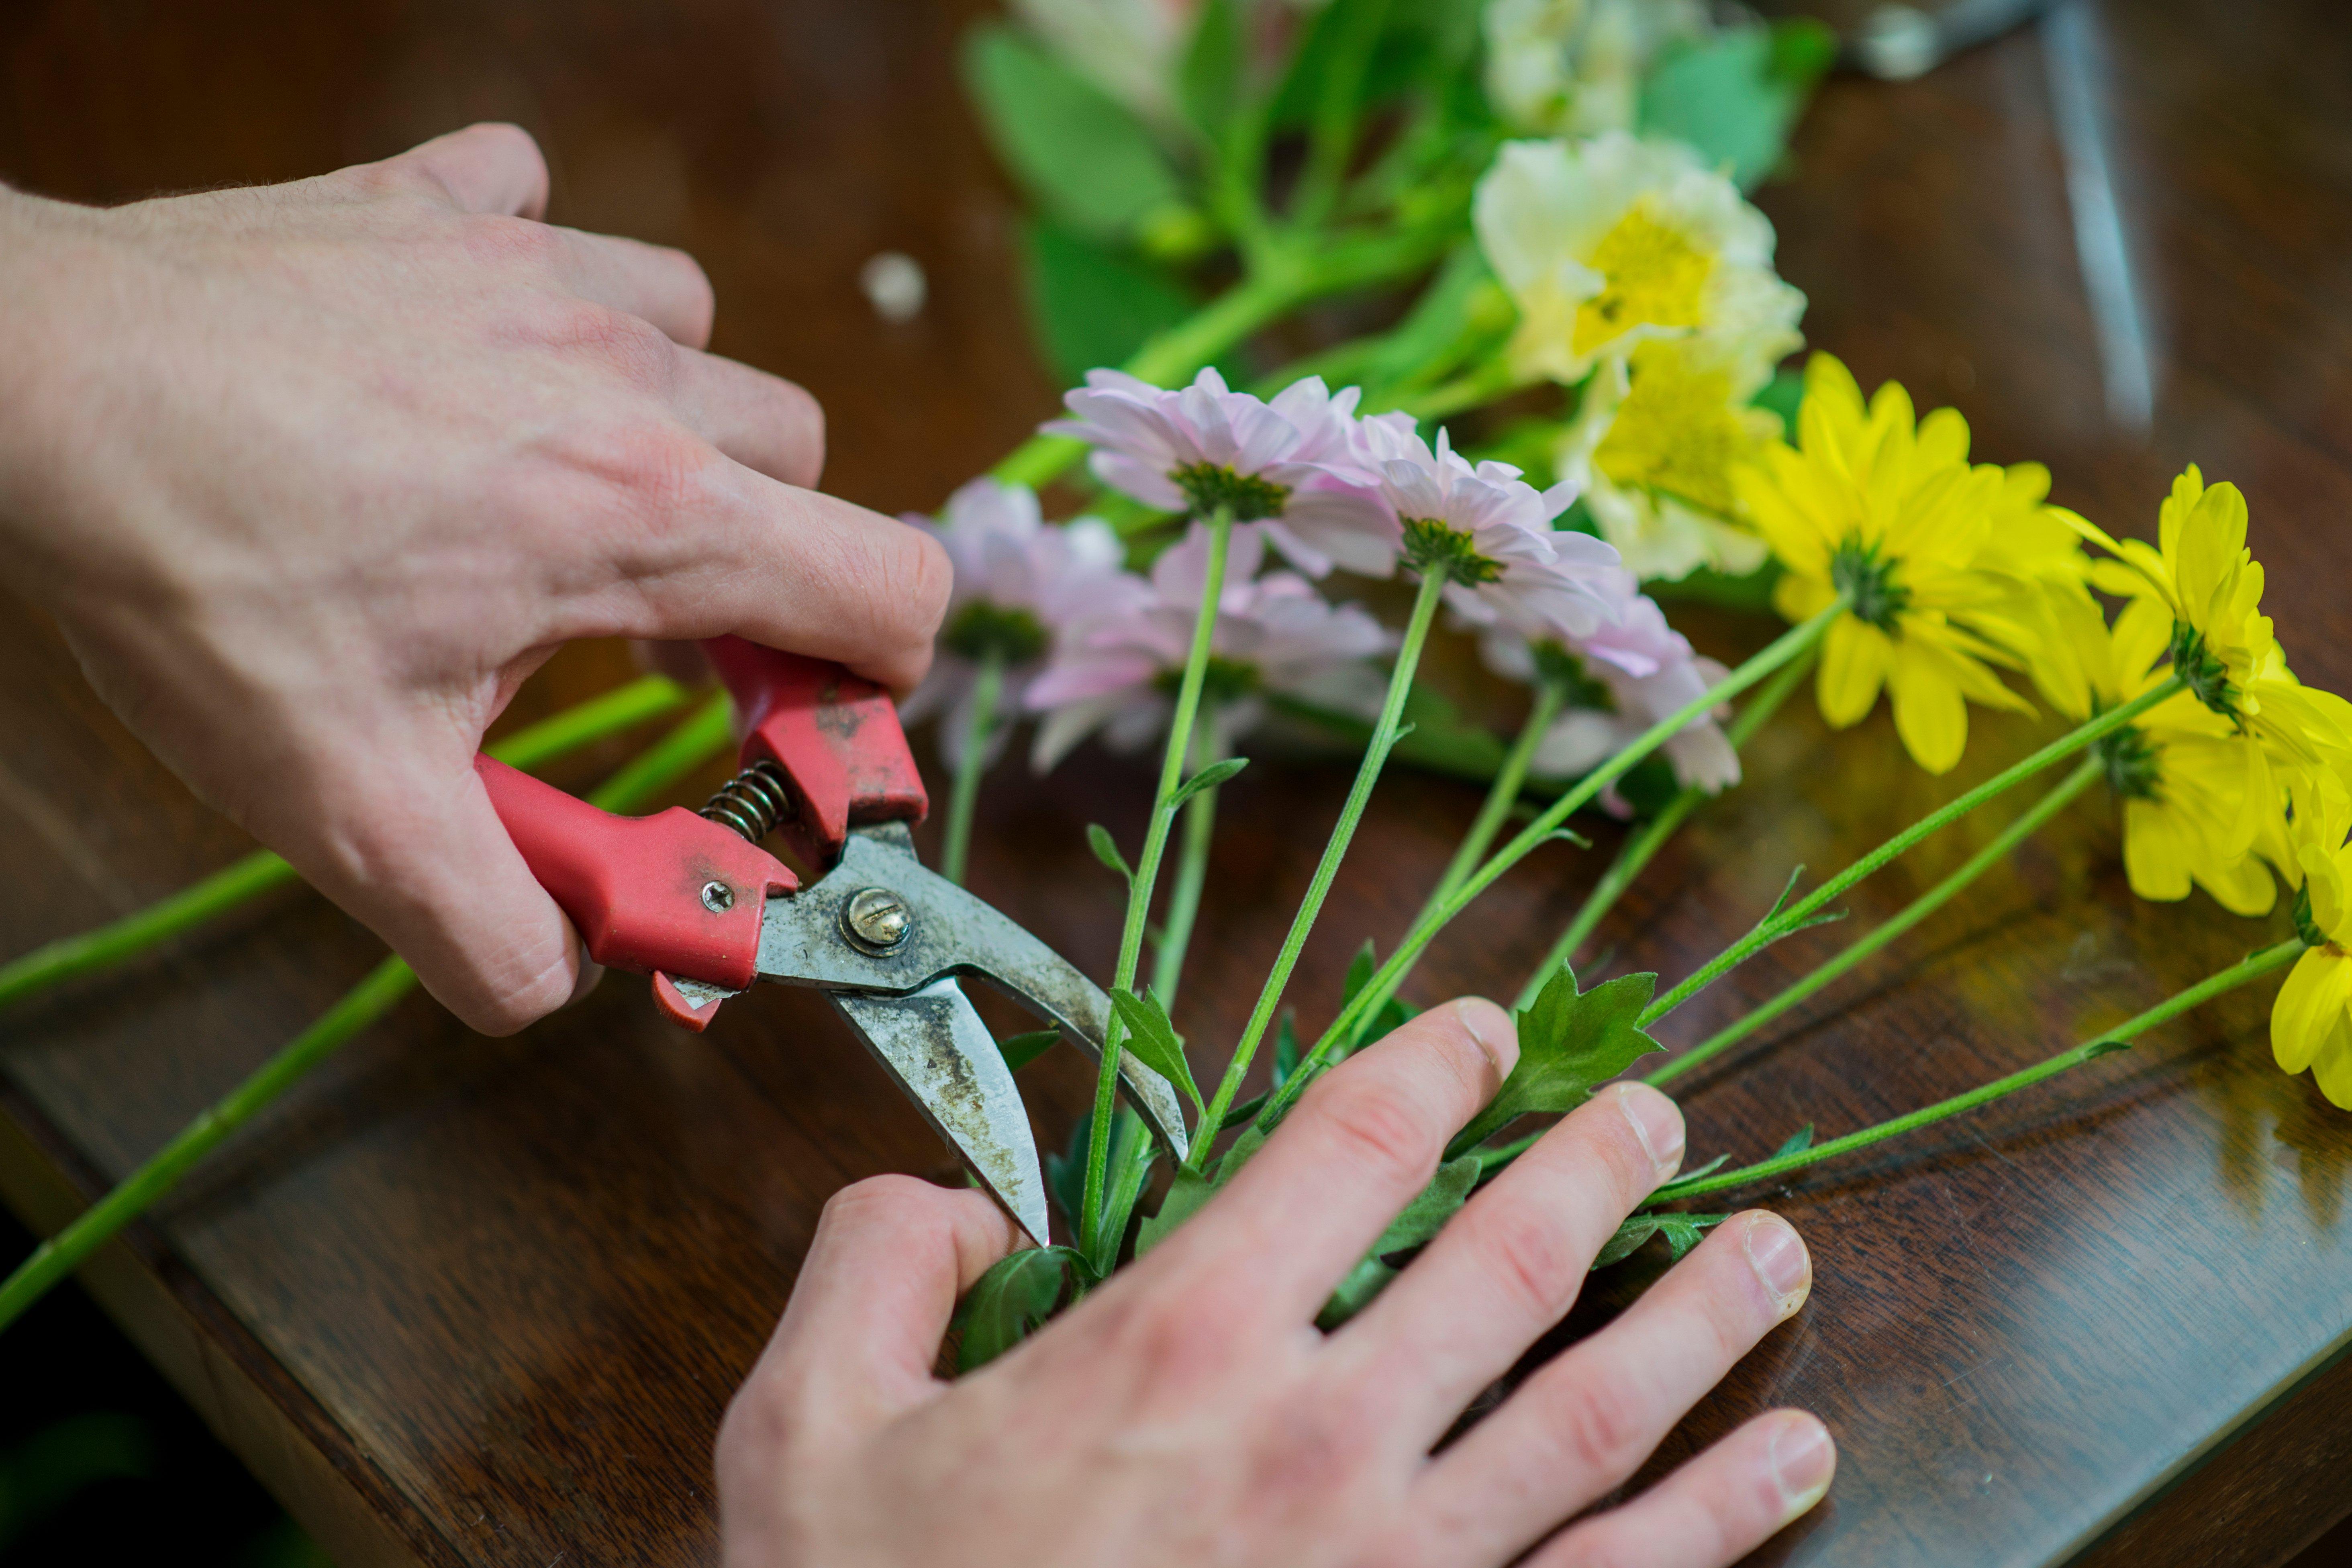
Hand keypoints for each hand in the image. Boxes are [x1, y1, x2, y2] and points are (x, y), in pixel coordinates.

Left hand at [0, 124, 949, 1032]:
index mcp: (640, 522)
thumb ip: (493, 927)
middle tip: (640, 629)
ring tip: (561, 486)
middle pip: (804, 473)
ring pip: (700, 341)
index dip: (870, 672)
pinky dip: (547, 277)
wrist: (26, 388)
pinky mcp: (440, 205)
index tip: (779, 719)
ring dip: (669, 422)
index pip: (888, 586)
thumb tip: (572, 979)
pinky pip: (557, 211)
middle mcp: (627, 382)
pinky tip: (480, 345)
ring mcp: (539, 273)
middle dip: (756, 562)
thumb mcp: (346, 806)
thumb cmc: (191, 577)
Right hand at [717, 999, 1830, 1567]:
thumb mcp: (807, 1430)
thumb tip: (951, 1198)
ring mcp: (1405, 1561)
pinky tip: (1791, 1458)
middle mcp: (1320, 1436)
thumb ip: (874, 1266)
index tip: (1486, 1033)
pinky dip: (1726, 1511)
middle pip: (1508, 1259)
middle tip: (1656, 1113)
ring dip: (1706, 1313)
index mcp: (1180, 1347)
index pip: (1346, 1143)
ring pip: (1602, 1407)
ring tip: (1778, 1252)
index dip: (1432, 1063)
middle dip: (1599, 1166)